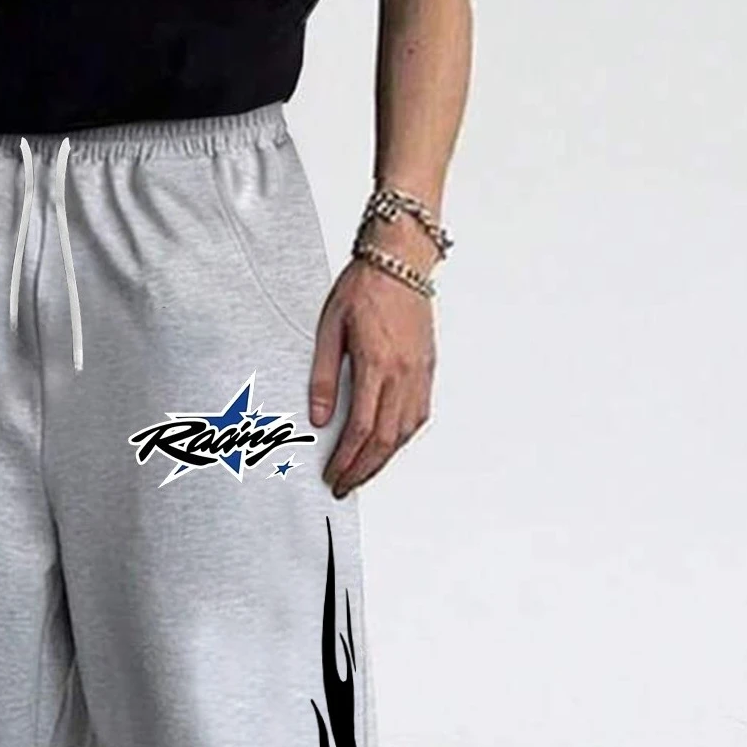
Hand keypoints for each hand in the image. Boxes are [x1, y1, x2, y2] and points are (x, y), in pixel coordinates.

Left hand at [310, 253, 436, 496]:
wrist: (400, 260)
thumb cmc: (364, 286)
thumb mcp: (329, 328)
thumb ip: (323, 377)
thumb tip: (319, 418)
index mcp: (377, 363)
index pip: (361, 427)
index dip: (346, 459)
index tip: (332, 474)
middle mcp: (404, 372)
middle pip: (385, 438)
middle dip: (364, 469)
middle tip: (345, 485)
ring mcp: (420, 372)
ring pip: (405, 431)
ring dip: (385, 458)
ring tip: (364, 472)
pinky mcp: (427, 368)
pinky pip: (418, 414)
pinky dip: (402, 437)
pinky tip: (388, 445)